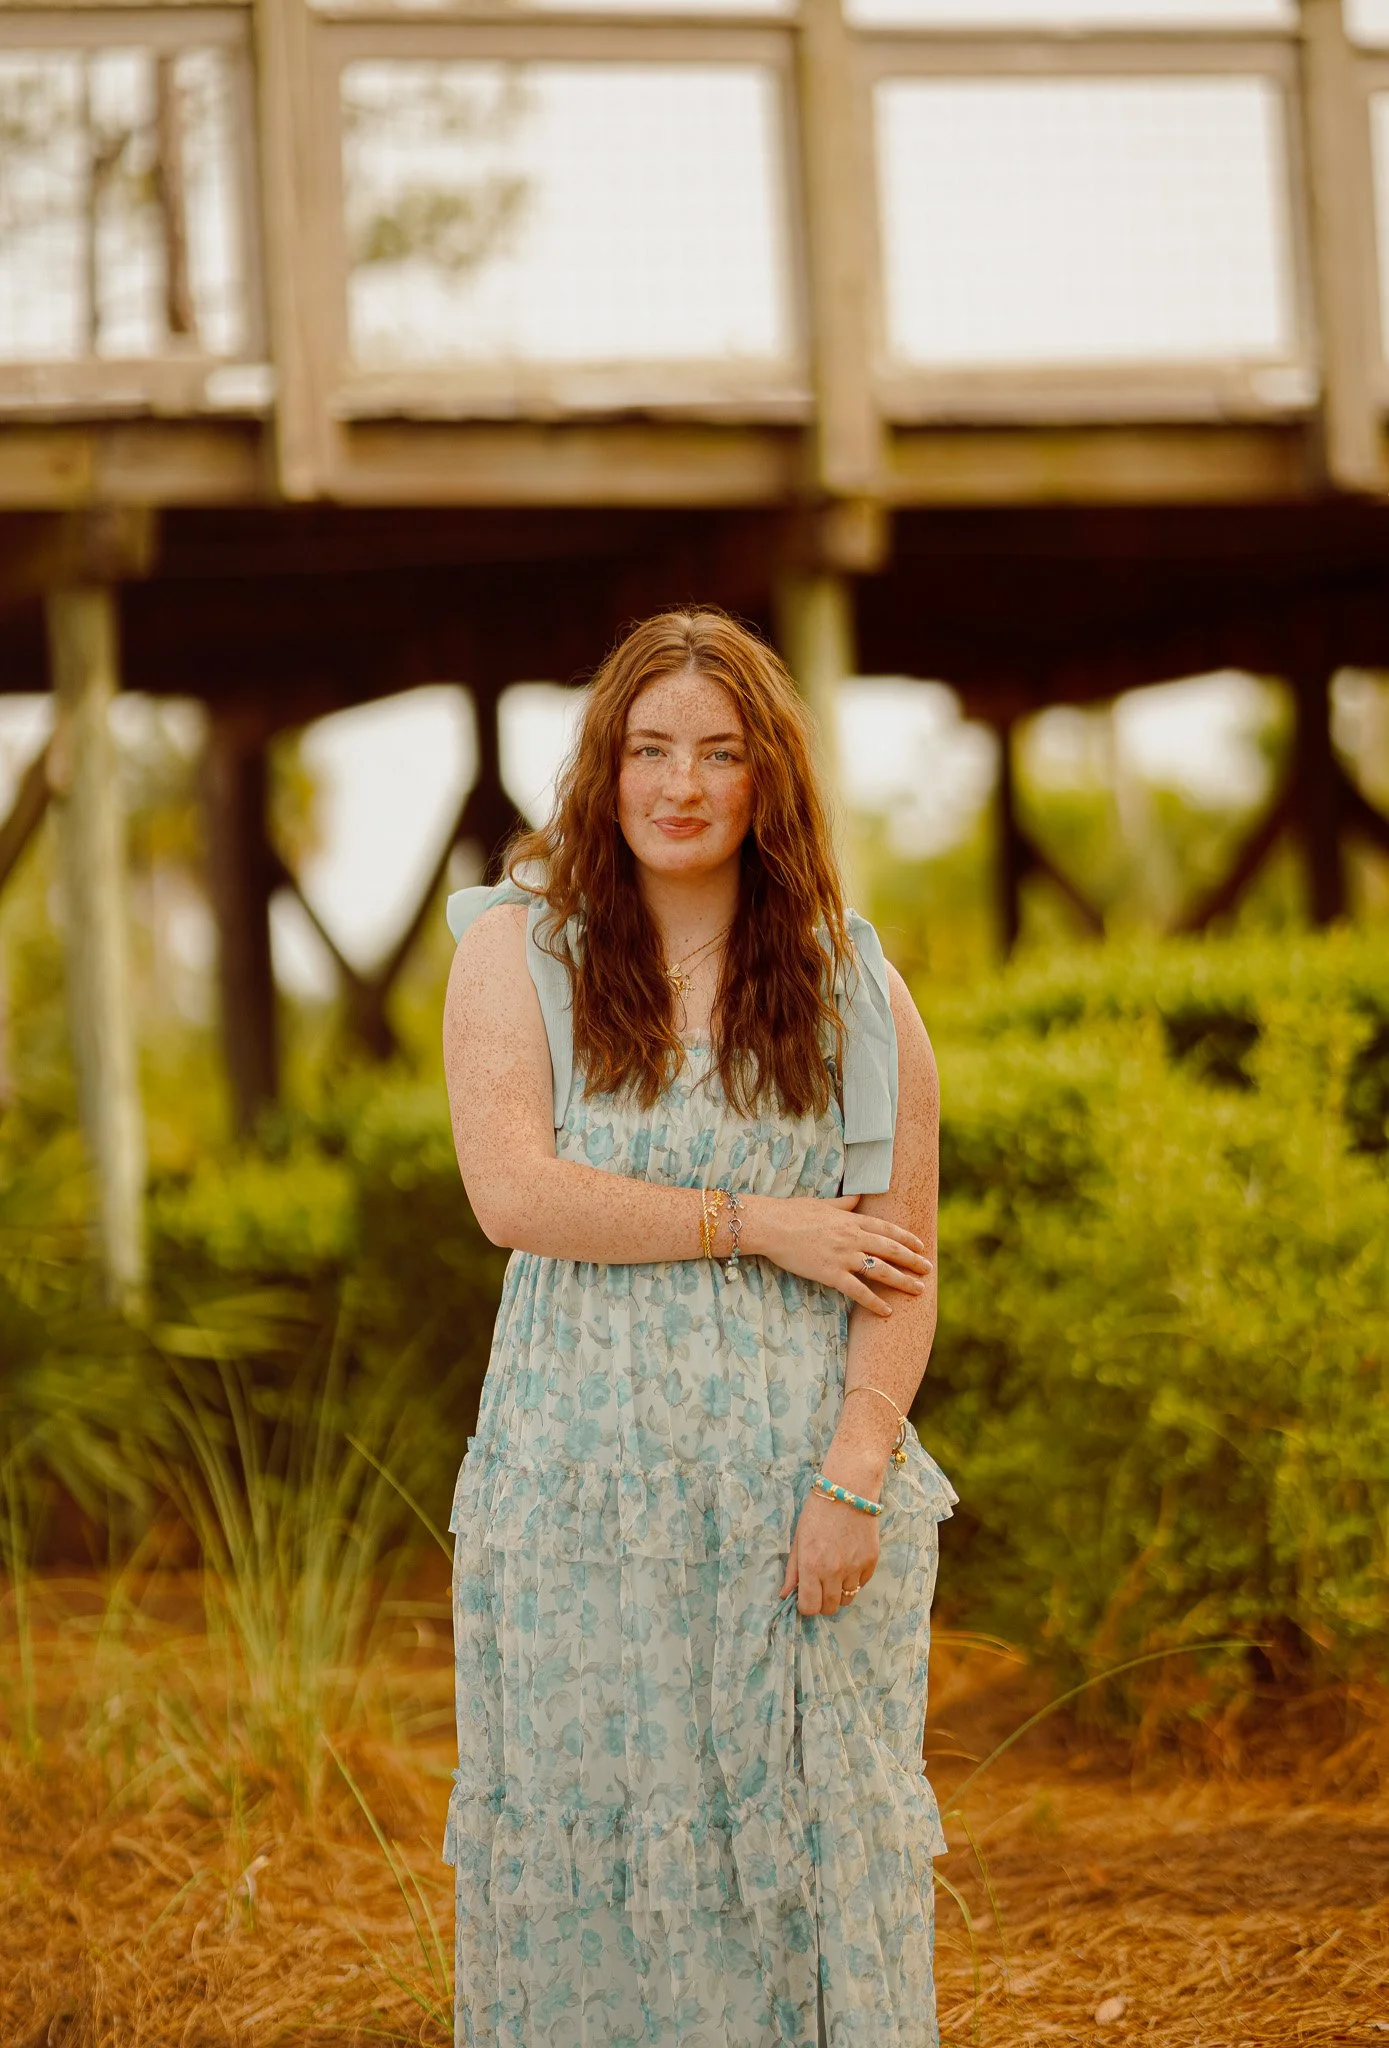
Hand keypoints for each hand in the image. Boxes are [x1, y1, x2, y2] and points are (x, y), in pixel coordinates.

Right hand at [741, 1194, 931, 1318]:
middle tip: (928, 1269)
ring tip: (917, 1290)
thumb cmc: (791, 1212)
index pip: (886, 1229)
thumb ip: (843, 1203)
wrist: (771, 1226)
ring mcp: (843, 1256)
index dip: (906, 1238)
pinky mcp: (831, 1273)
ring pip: (881, 1270)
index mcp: (850, 1219)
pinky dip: (874, 1302)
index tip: (921, 1246)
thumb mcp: (821, 1203)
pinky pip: (858, 1290)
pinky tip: (886, 1311)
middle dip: (912, 1260)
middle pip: (890, 1249)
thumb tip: (858, 1198)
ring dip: (902, 1281)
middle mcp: (852, 1237)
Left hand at [779, 1445, 883, 1614]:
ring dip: (839, 1592)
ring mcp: (854, 1568)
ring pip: (847, 1599)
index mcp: (811, 1566)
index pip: (810, 1607)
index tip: (806, 1595)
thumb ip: (793, 1571)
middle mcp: (833, 1572)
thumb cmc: (817, 1512)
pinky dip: (854, 1579)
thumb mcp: (799, 1539)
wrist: (848, 1490)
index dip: (806, 1605)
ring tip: (835, 1572)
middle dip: (823, 1601)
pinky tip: (849, 1561)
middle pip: (830, 1608)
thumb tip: (785, 1595)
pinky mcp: (871, 1562)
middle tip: (820, 1585)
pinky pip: (861, 1584)